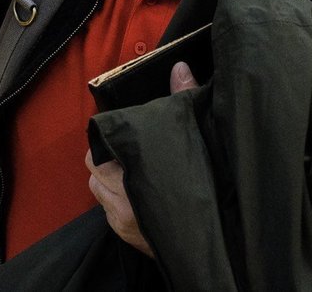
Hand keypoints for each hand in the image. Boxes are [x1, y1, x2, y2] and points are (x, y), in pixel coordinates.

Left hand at [85, 62, 197, 256]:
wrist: (217, 244)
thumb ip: (183, 100)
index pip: (102, 146)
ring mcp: (122, 220)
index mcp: (139, 176)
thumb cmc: (207, 192)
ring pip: (96, 188)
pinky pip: (105, 210)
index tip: (123, 129)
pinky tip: (135, 192)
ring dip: (107, 178)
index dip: (110, 135)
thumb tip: (179, 67)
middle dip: (105, 155)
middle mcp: (123, 200)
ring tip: (131, 169)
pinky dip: (114, 199)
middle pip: (94, 165)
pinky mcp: (124, 235)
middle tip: (127, 148)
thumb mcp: (195, 141)